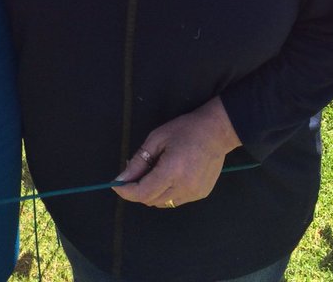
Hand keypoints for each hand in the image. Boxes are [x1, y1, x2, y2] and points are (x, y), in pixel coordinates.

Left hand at [112, 97, 241, 209]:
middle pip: (151, 200)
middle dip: (138, 189)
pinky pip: (176, 200)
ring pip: (163, 203)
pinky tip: (171, 175)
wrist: (216, 132)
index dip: (127, 192)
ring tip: (155, 171)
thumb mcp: (157, 139)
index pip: (143, 192)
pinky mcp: (201, 195)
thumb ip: (138, 161)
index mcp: (172, 171)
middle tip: (136, 172)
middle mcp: (184, 188)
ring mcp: (194, 194)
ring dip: (153, 192)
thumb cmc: (184, 130)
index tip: (116, 186)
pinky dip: (167, 192)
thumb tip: (121, 179)